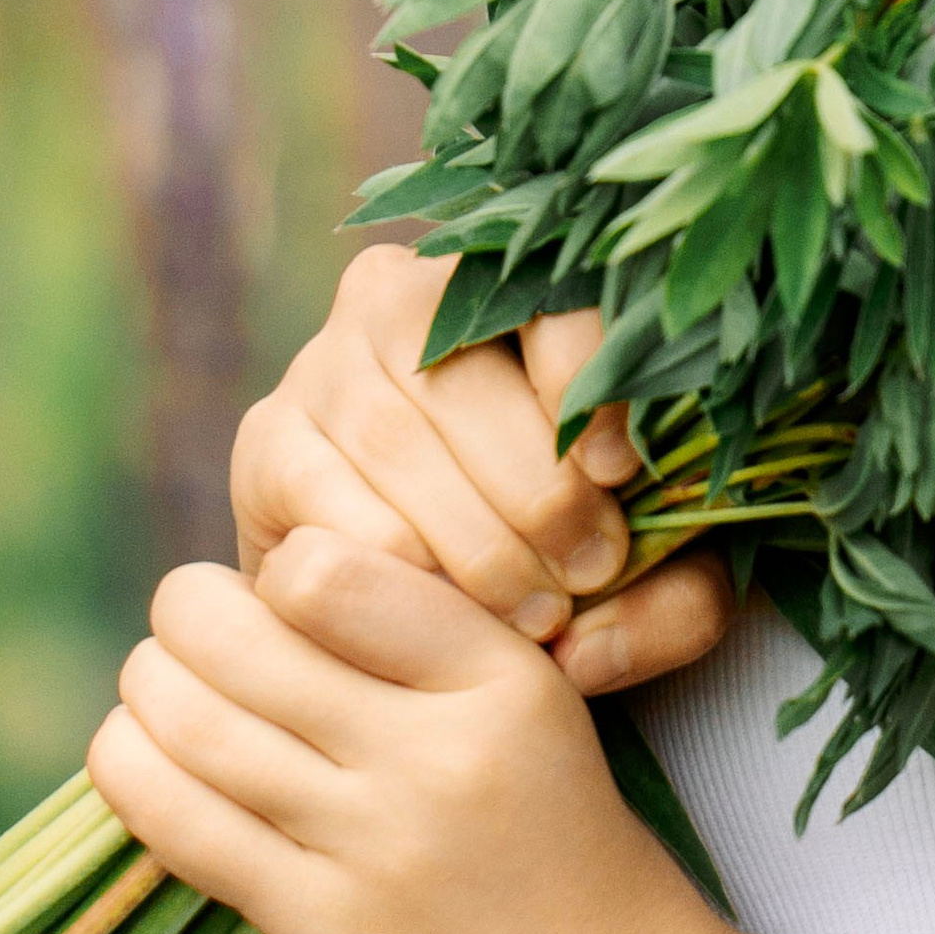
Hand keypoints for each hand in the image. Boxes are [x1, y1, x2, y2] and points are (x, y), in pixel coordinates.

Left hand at [90, 534, 738, 933]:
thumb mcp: (539, 724)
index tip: (277, 594)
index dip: (278, 569)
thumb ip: (429, 654)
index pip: (330, 569)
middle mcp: (442, 752)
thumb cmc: (570, 862)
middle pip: (242, 638)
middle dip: (186, 615)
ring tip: (149, 684)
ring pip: (196, 726)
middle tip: (183, 620)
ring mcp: (379, 848)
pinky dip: (133, 775)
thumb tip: (271, 584)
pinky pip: (186, 827)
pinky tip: (129, 757)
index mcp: (507, 677)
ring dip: (146, 691)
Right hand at [233, 244, 734, 698]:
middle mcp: (395, 294)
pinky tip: (445, 619)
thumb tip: (591, 650)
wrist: (425, 604)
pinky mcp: (266, 444)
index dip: (585, 381)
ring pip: (395, 439)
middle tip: (588, 576)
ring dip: (472, 544)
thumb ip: (668, 606)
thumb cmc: (560, 559)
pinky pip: (329, 508)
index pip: (546, 293)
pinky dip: (394, 575)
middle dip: (537, 490)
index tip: (620, 472)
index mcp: (506, 282)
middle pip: (464, 374)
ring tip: (536, 616)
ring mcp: (318, 364)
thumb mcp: (650, 575)